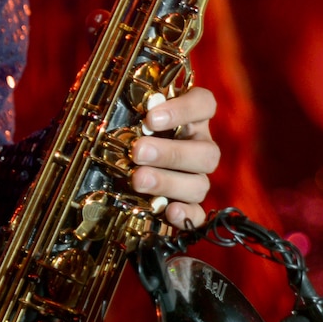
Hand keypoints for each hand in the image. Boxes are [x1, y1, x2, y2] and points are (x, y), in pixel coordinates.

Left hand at [130, 86, 219, 228]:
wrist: (116, 168)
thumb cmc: (126, 135)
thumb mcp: (127, 119)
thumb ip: (128, 111)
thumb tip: (115, 109)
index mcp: (190, 119)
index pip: (205, 104)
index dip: (184, 109)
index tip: (151, 118)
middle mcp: (199, 147)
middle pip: (207, 152)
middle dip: (171, 153)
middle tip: (139, 152)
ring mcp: (196, 178)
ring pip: (199, 184)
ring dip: (169, 182)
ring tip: (139, 180)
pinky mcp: (188, 207)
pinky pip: (197, 216)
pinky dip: (186, 216)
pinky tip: (169, 212)